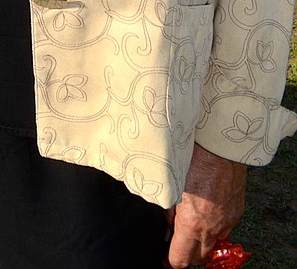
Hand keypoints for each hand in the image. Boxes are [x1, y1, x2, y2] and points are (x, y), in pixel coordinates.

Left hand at [165, 143, 245, 266]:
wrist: (220, 144)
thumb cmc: (192, 159)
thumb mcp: (170, 185)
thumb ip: (168, 211)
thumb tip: (167, 225)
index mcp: (192, 224)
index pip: (180, 259)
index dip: (169, 260)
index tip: (163, 257)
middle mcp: (212, 228)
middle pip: (199, 257)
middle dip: (186, 254)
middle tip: (174, 242)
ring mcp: (227, 220)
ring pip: (213, 243)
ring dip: (201, 240)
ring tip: (189, 225)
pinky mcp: (236, 211)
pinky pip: (224, 228)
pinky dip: (213, 226)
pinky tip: (204, 212)